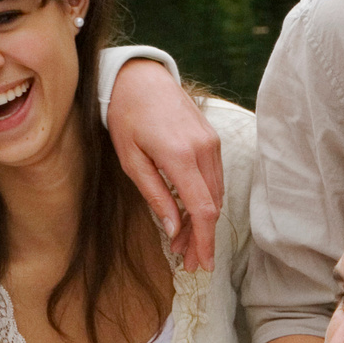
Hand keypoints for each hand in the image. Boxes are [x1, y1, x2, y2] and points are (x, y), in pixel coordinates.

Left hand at [103, 60, 222, 273]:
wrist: (140, 78)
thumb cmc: (127, 117)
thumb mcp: (131, 160)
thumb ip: (154, 195)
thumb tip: (172, 229)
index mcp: (180, 156)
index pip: (202, 210)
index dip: (204, 241)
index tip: (203, 264)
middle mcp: (203, 149)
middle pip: (213, 206)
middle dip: (202, 237)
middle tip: (188, 261)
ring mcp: (211, 143)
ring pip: (216, 194)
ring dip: (202, 220)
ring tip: (183, 241)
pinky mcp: (212, 139)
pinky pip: (214, 178)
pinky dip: (204, 200)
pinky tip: (188, 213)